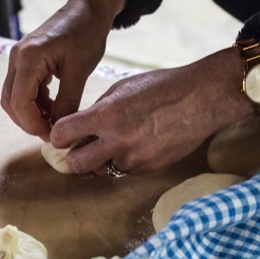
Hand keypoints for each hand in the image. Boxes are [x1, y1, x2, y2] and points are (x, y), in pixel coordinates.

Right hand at [1, 0, 128, 139]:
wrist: (88, 8)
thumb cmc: (86, 32)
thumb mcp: (80, 71)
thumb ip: (67, 102)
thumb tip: (59, 129)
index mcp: (28, 58)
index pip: (19, 102)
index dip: (32, 124)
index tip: (51, 136)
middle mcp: (17, 58)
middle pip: (10, 101)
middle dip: (28, 122)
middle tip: (51, 134)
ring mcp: (19, 58)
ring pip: (13, 96)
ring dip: (30, 113)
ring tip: (54, 122)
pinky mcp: (26, 60)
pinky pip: (22, 88)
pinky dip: (34, 102)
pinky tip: (53, 108)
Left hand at [50, 48, 254, 174]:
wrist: (201, 99)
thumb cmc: (160, 87)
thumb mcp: (121, 89)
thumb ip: (97, 110)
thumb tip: (78, 127)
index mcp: (106, 116)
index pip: (61, 135)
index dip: (58, 135)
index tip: (61, 134)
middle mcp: (117, 141)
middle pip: (75, 165)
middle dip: (73, 157)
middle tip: (79, 147)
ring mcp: (133, 159)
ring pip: (101, 170)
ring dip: (100, 160)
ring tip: (114, 142)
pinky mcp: (147, 169)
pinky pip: (123, 171)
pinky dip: (123, 161)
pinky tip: (136, 144)